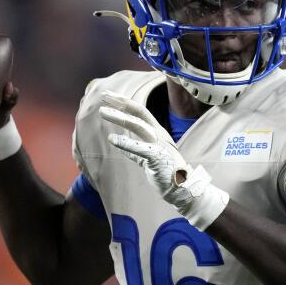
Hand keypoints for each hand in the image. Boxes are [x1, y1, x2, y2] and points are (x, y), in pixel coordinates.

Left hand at [99, 93, 228, 229]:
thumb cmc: (166, 173)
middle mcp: (159, 134)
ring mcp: (159, 145)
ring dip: (119, 117)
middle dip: (121, 102)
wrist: (182, 189)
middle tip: (105, 96)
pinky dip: (125, 142)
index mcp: (157, 132)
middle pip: (139, 112)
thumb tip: (121, 145)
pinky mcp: (157, 158)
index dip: (125, 102)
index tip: (110, 97)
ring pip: (137, 125)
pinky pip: (139, 148)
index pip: (140, 112)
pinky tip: (112, 138)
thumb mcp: (149, 157)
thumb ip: (135, 151)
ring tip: (103, 112)